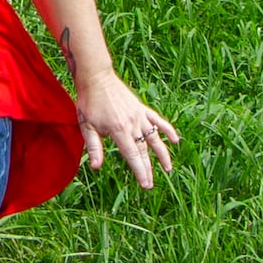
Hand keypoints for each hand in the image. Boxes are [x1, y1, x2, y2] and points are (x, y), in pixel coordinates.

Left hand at [72, 72, 180, 189]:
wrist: (97, 78)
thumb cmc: (89, 103)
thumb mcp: (86, 126)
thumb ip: (94, 147)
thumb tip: (96, 167)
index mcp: (119, 129)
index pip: (132, 155)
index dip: (140, 171)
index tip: (145, 184)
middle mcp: (133, 124)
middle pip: (144, 150)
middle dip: (148, 168)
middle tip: (150, 184)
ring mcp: (139, 115)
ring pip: (154, 138)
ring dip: (163, 154)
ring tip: (168, 168)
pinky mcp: (142, 108)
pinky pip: (158, 120)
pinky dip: (168, 130)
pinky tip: (175, 140)